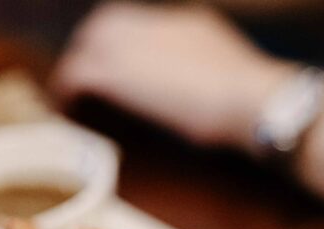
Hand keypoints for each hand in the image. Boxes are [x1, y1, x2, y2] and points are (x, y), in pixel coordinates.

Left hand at [51, 2, 292, 149]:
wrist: (252, 99)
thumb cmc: (254, 102)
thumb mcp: (237, 79)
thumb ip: (218, 80)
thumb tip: (216, 102)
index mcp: (187, 23)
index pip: (144, 25)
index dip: (130, 47)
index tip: (125, 71)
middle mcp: (156, 24)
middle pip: (109, 24)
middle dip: (97, 49)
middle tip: (89, 81)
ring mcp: (133, 44)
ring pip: (89, 44)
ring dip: (80, 68)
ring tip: (74, 96)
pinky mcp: (116, 72)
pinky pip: (77, 73)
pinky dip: (69, 89)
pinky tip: (69, 109)